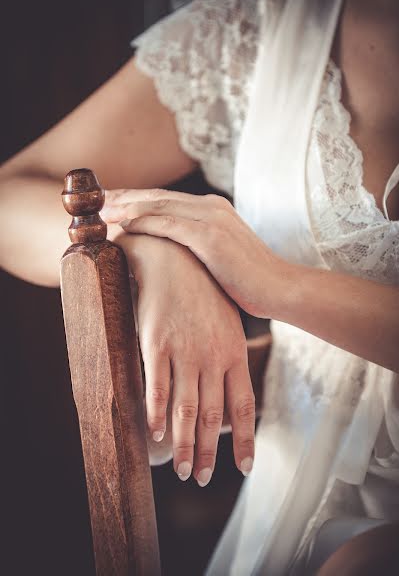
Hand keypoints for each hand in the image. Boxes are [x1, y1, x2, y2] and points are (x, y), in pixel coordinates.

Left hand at [103, 189, 286, 318]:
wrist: (280, 288)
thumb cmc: (251, 280)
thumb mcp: (223, 256)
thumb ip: (200, 247)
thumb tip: (175, 257)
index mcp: (213, 209)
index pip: (167, 199)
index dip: (137, 199)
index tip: (113, 202)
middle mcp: (211, 207)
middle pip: (158, 196)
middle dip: (125, 197)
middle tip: (97, 201)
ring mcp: (211, 220)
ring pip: (159, 205)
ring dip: (127, 207)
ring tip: (101, 211)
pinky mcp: (210, 237)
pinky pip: (168, 224)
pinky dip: (143, 222)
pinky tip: (123, 225)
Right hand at [108, 226, 254, 484]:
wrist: (174, 258)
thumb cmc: (202, 291)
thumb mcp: (226, 321)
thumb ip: (229, 354)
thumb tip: (232, 384)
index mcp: (234, 352)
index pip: (244, 405)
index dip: (244, 439)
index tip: (244, 467)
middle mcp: (213, 356)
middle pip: (214, 416)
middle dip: (209, 452)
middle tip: (202, 479)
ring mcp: (185, 351)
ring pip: (187, 409)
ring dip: (185, 445)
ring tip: (182, 471)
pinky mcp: (156, 343)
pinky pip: (157, 387)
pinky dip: (157, 414)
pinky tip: (156, 435)